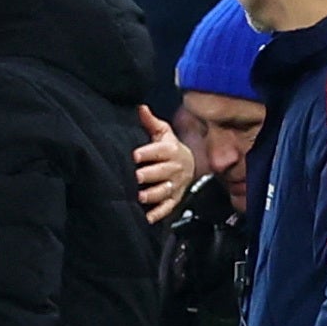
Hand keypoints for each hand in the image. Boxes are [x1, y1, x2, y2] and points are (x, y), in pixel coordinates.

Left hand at [135, 105, 193, 223]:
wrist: (190, 165)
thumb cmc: (170, 148)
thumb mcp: (163, 133)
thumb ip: (151, 122)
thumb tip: (140, 108)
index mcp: (172, 150)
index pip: (160, 151)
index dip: (148, 153)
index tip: (135, 155)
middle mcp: (175, 168)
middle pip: (163, 172)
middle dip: (150, 174)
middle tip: (137, 177)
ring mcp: (175, 185)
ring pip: (165, 190)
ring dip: (153, 194)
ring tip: (141, 196)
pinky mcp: (174, 199)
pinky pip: (167, 207)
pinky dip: (158, 214)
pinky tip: (147, 217)